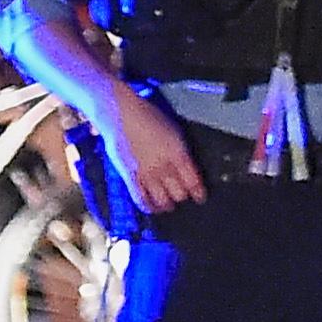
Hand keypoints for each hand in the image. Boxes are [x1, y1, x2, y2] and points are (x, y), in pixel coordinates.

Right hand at [104, 94, 205, 213]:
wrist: (121, 114)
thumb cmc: (148, 117)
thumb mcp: (174, 132)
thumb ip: (182, 153)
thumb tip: (188, 169)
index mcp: (178, 154)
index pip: (193, 182)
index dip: (199, 192)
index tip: (201, 196)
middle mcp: (164, 166)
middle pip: (179, 193)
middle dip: (183, 196)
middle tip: (183, 196)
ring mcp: (146, 174)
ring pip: (162, 200)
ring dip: (168, 204)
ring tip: (169, 204)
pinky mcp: (130, 178)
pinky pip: (141, 200)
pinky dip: (149, 207)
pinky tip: (153, 208)